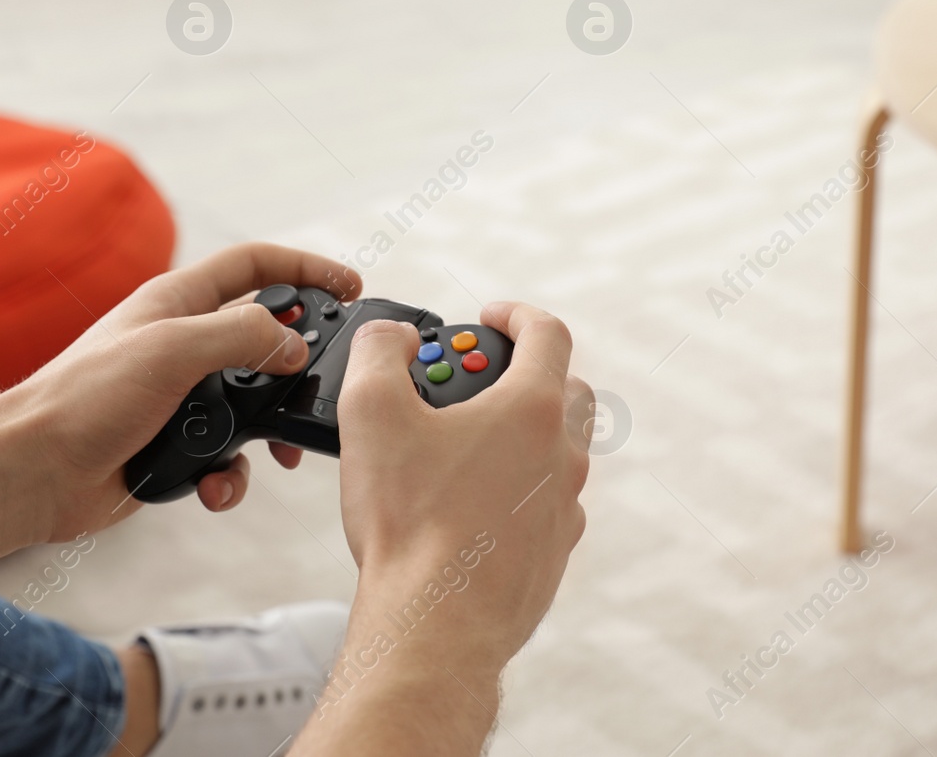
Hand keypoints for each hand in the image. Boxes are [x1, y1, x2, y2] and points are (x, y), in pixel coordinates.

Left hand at [0, 243, 362, 537]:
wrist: (32, 472)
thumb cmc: (84, 398)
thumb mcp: (173, 349)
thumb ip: (243, 337)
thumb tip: (295, 348)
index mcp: (178, 303)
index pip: (255, 265)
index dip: (305, 269)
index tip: (349, 288)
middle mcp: (182, 344)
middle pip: (263, 339)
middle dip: (295, 367)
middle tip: (322, 384)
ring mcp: (180, 396)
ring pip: (253, 406)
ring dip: (268, 434)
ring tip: (277, 454)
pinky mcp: (175, 444)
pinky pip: (227, 456)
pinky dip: (230, 475)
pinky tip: (212, 485)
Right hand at [328, 305, 589, 687]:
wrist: (435, 623)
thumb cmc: (410, 522)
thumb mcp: (370, 414)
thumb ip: (377, 353)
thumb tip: (391, 338)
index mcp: (533, 409)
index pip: (547, 333)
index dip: (516, 313)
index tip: (490, 316)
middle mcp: (563, 454)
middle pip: (566, 390)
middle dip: (525, 373)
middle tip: (476, 382)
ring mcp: (565, 507)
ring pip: (559, 450)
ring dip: (522, 434)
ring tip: (463, 446)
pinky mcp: (554, 553)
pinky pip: (547, 503)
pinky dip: (519, 488)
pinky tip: (471, 505)